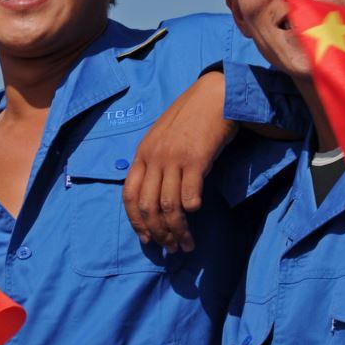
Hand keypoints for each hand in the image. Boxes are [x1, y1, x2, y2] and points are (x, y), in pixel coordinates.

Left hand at [123, 71, 236, 252]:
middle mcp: (154, 157)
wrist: (215, 96)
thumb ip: (155, 162)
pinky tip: (197, 213)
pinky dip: (191, 208)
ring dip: (178, 230)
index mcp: (142, 154)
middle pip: (148, 206)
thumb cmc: (190, 119)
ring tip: (188, 244)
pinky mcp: (196, 159)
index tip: (147, 239)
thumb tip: (154, 195)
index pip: (129, 195)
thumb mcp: (162, 138)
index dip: (136, 221)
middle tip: (172, 248)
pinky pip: (190, 194)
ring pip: (169, 206)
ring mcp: (173, 158)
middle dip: (159, 233)